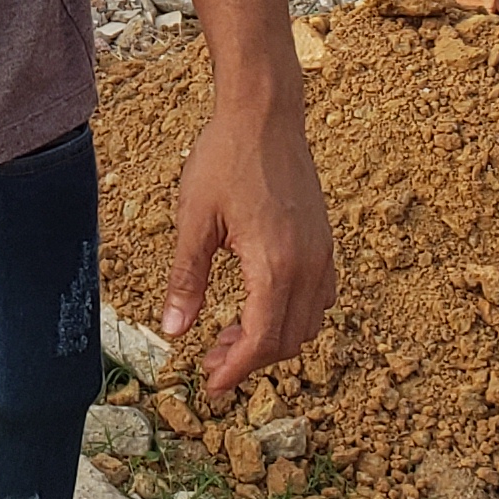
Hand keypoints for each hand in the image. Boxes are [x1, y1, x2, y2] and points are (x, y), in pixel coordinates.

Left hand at [159, 99, 335, 394]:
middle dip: (249, 358)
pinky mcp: (324, 241)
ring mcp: (322, 253)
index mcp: (276, 264)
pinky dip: (293, 314)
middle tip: (210, 359)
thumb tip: (174, 331)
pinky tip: (261, 304)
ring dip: (272, 339)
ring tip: (229, 333)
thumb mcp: (194, 219)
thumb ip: (187, 278)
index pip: (262, 340)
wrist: (265, 114)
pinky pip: (320, 297)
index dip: (235, 370)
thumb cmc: (225, 158)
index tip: (209, 384)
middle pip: (288, 340)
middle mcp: (308, 265)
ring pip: (308, 323)